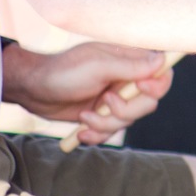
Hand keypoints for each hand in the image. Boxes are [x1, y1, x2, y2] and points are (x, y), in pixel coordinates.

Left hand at [1, 40, 173, 146]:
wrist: (33, 91)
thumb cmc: (63, 71)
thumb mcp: (98, 67)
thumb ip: (131, 66)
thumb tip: (162, 60)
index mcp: (128, 61)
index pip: (160, 73)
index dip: (156, 85)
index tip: (139, 88)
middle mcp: (125, 80)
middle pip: (148, 103)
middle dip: (126, 110)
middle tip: (105, 102)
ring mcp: (114, 100)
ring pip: (129, 121)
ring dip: (105, 124)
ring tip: (84, 117)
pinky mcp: (102, 116)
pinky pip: (112, 133)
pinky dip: (96, 135)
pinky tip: (81, 130)